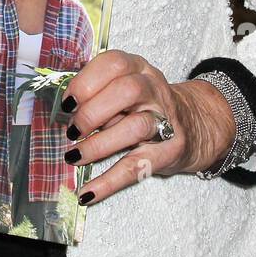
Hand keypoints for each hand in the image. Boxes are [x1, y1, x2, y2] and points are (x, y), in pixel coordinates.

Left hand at [59, 51, 237, 204]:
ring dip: (98, 144)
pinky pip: (137, 167)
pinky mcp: (168, 151)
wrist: (191, 125)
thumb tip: (63, 113)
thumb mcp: (125, 86)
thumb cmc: (144, 105)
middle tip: (72, 130)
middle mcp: (154, 89)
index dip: (86, 82)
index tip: (67, 103)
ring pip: (135, 127)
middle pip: (127, 91)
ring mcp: (164, 120)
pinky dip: (108, 183)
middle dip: (92, 112)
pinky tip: (87, 193)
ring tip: (74, 156)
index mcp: (138, 68)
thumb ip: (99, 93)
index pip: (114, 64)